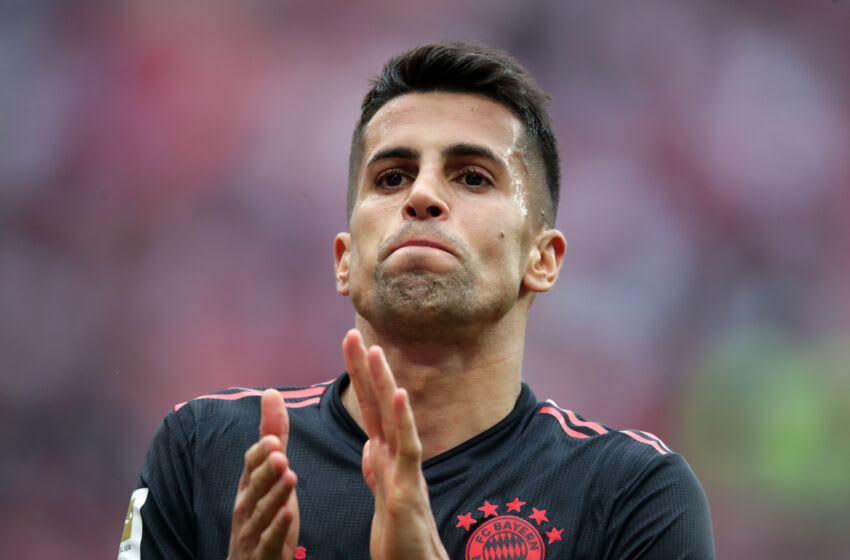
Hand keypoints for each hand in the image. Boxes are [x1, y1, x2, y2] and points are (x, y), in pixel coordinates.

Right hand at [228, 389, 299, 559]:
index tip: (275, 438)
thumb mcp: (271, 473)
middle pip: (254, 486)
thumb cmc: (263, 514)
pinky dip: (277, 529)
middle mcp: (246, 506)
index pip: (250, 466)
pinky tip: (288, 515)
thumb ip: (274, 436)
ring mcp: (252, 532)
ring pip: (261, 512)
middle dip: (266, 469)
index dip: (261, 453)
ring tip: (290, 477)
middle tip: (280, 453)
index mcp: (249, 486)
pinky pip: (269, 541)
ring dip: (274, 495)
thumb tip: (271, 392)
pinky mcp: (264, 553)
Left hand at [343, 329, 448, 559]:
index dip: (360, 377)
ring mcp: (406, 470)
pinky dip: (404, 420)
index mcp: (385, 457)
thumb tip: (370, 445)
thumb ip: (377, 468)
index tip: (350, 346)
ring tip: (374, 350)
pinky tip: (399, 394)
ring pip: (395, 418)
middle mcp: (397, 457)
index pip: (370, 408)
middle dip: (366, 368)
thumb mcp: (382, 495)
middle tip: (352, 331)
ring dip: (384, 382)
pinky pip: (409, 449)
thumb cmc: (401, 538)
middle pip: (379, 403)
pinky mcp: (409, 489)